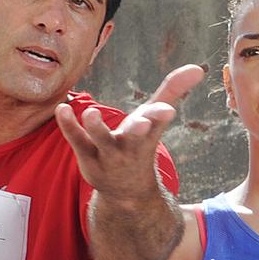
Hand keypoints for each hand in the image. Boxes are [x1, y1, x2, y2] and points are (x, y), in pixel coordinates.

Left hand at [55, 64, 205, 200]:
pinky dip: (69, 126)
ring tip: (90, 112)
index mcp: (149, 135)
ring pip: (103, 141)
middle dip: (138, 130)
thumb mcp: (156, 119)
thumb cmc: (141, 145)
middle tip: (140, 122)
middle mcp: (131, 147)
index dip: (161, 116)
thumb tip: (197, 68)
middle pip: (135, 138)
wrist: (127, 191)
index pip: (157, 124)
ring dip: (97, 128)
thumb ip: (173, 91)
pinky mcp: (87, 157)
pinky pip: (77, 141)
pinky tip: (62, 109)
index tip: (168, 110)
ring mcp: (108, 155)